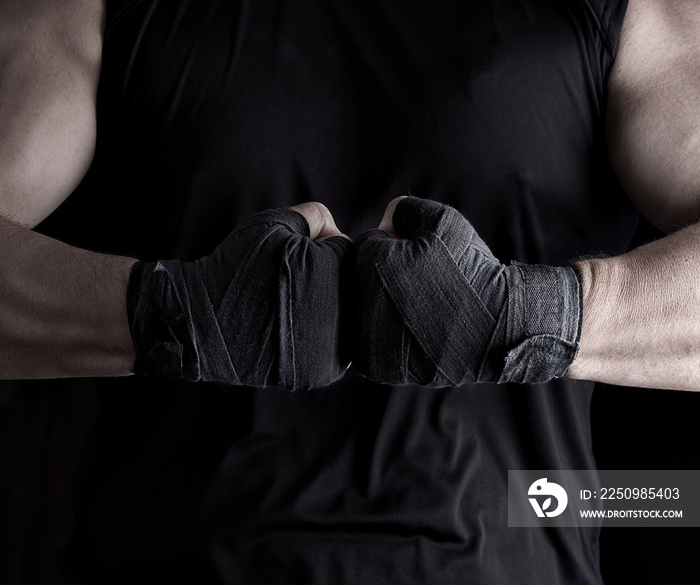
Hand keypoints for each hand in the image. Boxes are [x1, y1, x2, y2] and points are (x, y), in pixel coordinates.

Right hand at [127, 202, 350, 388]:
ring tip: (286, 306)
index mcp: (332, 268)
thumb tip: (337, 232)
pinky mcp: (323, 372)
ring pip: (346, 318)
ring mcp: (334, 346)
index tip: (289, 257)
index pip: (346, 250)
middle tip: (286, 283)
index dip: (317, 246)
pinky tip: (290, 330)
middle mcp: (341, 311)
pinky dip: (318, 339)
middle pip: (350, 286)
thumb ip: (314, 216)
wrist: (199, 323)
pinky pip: (334, 347)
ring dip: (326, 309)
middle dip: (326, 278)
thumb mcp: (272, 223)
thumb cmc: (235, 267)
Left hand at [352, 196, 581, 385]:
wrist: (497, 326)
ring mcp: (362, 337)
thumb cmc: (471, 269)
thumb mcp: (441, 221)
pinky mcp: (374, 365)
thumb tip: (385, 220)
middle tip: (420, 285)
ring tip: (420, 309)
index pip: (366, 245)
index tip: (421, 260)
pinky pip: (368, 343)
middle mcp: (358, 300)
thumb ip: (404, 209)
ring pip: (360, 312)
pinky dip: (385, 337)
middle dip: (383, 277)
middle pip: (358, 279)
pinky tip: (414, 332)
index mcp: (370, 260)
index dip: (395, 247)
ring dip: (381, 307)